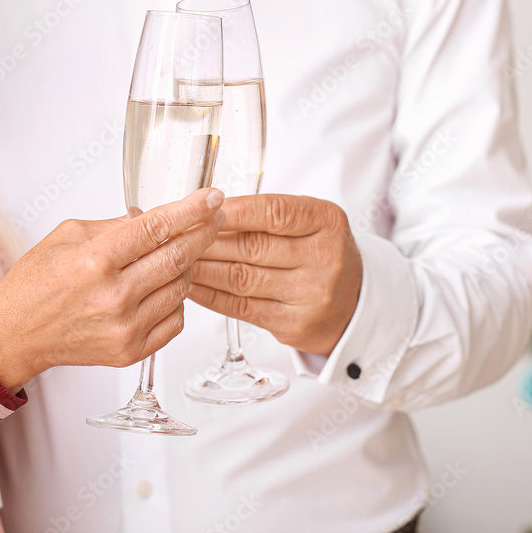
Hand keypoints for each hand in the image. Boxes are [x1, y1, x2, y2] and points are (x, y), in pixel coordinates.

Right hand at [0, 188, 224, 391]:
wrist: (14, 335)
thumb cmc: (35, 283)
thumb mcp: (67, 236)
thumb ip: (115, 225)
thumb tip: (153, 216)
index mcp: (96, 261)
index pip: (157, 227)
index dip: (191, 210)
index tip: (212, 198)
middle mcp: (114, 296)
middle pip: (178, 257)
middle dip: (203, 232)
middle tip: (214, 218)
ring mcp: (125, 327)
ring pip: (182, 287)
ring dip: (186, 267)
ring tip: (175, 255)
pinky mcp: (131, 351)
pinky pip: (175, 320)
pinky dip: (175, 300)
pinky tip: (161, 288)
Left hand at [188, 194, 362, 355]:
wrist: (353, 302)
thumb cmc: (321, 254)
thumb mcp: (311, 222)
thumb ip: (268, 215)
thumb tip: (208, 211)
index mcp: (327, 223)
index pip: (274, 212)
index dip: (234, 210)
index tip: (204, 208)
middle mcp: (324, 259)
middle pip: (253, 246)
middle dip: (208, 240)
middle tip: (179, 234)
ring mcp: (310, 295)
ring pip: (242, 278)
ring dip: (203, 268)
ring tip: (178, 259)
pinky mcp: (293, 324)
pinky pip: (241, 308)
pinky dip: (211, 296)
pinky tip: (193, 286)